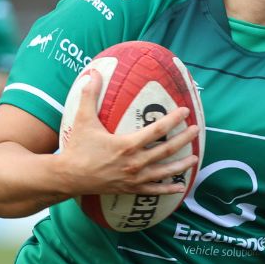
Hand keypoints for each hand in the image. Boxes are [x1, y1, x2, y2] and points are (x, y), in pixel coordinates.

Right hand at [52, 72, 201, 195]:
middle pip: (166, 150)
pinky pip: (153, 191)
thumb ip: (89, 95)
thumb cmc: (77, 147)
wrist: (68, 176)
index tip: (185, 112)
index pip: (157, 130)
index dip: (173, 119)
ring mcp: (133, 178)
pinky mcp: (129, 189)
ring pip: (164, 172)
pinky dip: (168, 190)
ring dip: (181, 165)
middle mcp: (134, 163)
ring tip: (195, 158)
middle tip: (196, 130)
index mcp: (127, 145)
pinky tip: (180, 187)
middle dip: (184, 139)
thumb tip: (93, 72)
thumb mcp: (82, 119)